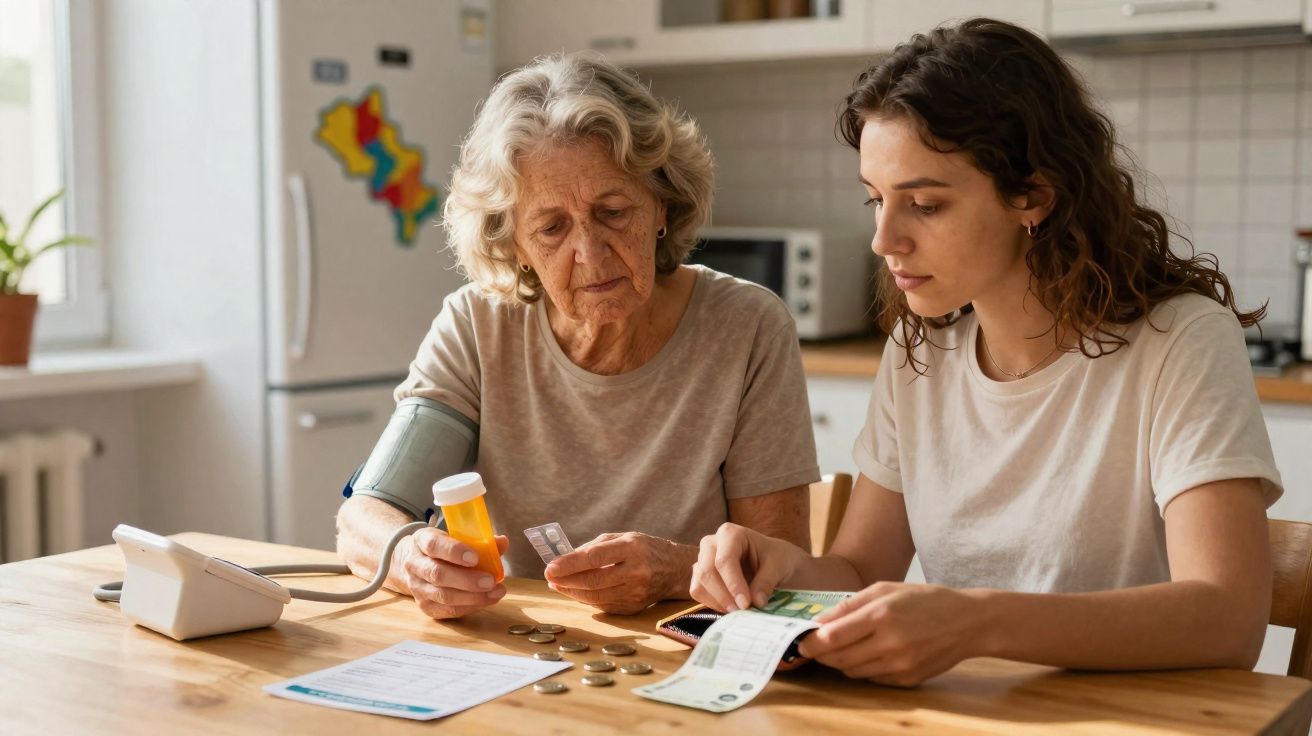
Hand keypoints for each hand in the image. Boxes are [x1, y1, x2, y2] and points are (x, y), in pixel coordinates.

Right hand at [399, 527, 509, 619]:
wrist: (417, 563)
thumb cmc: (443, 548)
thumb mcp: (455, 537)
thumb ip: (479, 540)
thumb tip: (502, 543)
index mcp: (421, 541)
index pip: (433, 545)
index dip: (454, 552)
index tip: (475, 558)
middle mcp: (415, 564)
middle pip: (438, 574)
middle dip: (467, 580)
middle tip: (490, 581)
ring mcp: (417, 587)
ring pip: (443, 596)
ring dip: (472, 597)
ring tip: (495, 592)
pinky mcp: (425, 606)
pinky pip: (448, 610)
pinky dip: (470, 607)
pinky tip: (486, 600)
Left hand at [543, 532, 693, 614]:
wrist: (676, 570)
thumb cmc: (646, 549)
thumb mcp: (624, 538)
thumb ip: (595, 546)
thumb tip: (566, 559)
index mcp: (633, 548)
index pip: (595, 557)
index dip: (570, 564)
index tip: (550, 567)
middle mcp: (636, 572)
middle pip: (593, 580)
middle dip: (566, 580)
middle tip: (549, 577)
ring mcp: (636, 593)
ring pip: (596, 596)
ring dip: (572, 592)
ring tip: (558, 585)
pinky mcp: (634, 607)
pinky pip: (603, 605)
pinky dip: (586, 599)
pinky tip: (575, 592)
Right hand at [690, 522, 803, 611]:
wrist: (772, 562)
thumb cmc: (775, 558)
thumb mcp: (778, 566)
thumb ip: (766, 582)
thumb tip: (756, 601)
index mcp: (730, 534)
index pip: (725, 560)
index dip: (733, 584)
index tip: (746, 604)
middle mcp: (711, 543)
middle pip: (707, 571)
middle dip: (723, 596)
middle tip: (741, 611)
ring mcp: (703, 559)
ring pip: (700, 584)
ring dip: (717, 602)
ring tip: (738, 611)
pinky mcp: (700, 575)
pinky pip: (697, 592)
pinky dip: (712, 604)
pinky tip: (731, 607)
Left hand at [797, 582, 985, 686]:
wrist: (968, 622)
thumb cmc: (924, 599)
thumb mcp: (885, 590)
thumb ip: (849, 605)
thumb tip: (819, 622)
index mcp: (881, 615)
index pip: (832, 637)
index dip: (810, 642)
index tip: (800, 641)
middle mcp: (890, 643)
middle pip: (838, 659)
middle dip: (821, 654)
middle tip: (814, 647)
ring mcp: (900, 665)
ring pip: (852, 672)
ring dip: (841, 662)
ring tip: (843, 647)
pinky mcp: (908, 679)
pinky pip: (872, 678)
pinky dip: (863, 668)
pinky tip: (869, 654)